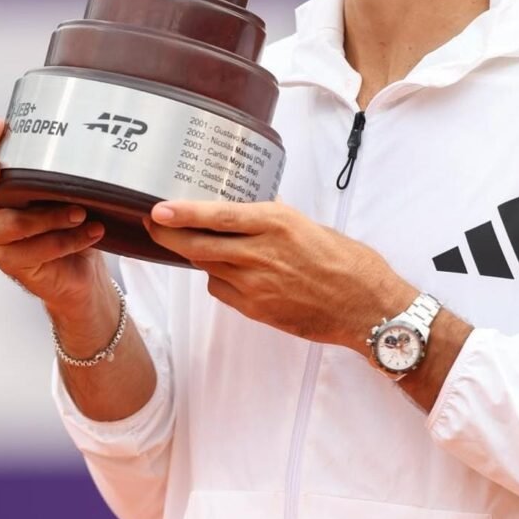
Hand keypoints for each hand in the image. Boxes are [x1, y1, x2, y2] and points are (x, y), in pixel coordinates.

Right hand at [0, 117, 108, 311]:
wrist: (80, 268)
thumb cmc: (72, 218)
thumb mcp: (71, 186)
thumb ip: (71, 166)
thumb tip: (99, 137)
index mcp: (1, 180)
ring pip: (14, 223)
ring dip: (51, 217)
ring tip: (81, 212)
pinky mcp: (10, 262)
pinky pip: (37, 250)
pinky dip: (69, 240)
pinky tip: (93, 232)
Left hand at [145, 199, 415, 351]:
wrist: (366, 305)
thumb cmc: (346, 260)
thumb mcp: (309, 225)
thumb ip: (274, 219)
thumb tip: (248, 209)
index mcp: (276, 223)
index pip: (216, 216)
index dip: (182, 213)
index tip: (157, 208)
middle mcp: (260, 253)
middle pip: (197, 246)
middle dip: (167, 236)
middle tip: (153, 225)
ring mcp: (256, 285)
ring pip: (207, 267)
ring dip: (194, 255)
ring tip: (187, 242)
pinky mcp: (257, 309)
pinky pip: (222, 290)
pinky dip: (218, 278)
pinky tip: (227, 270)